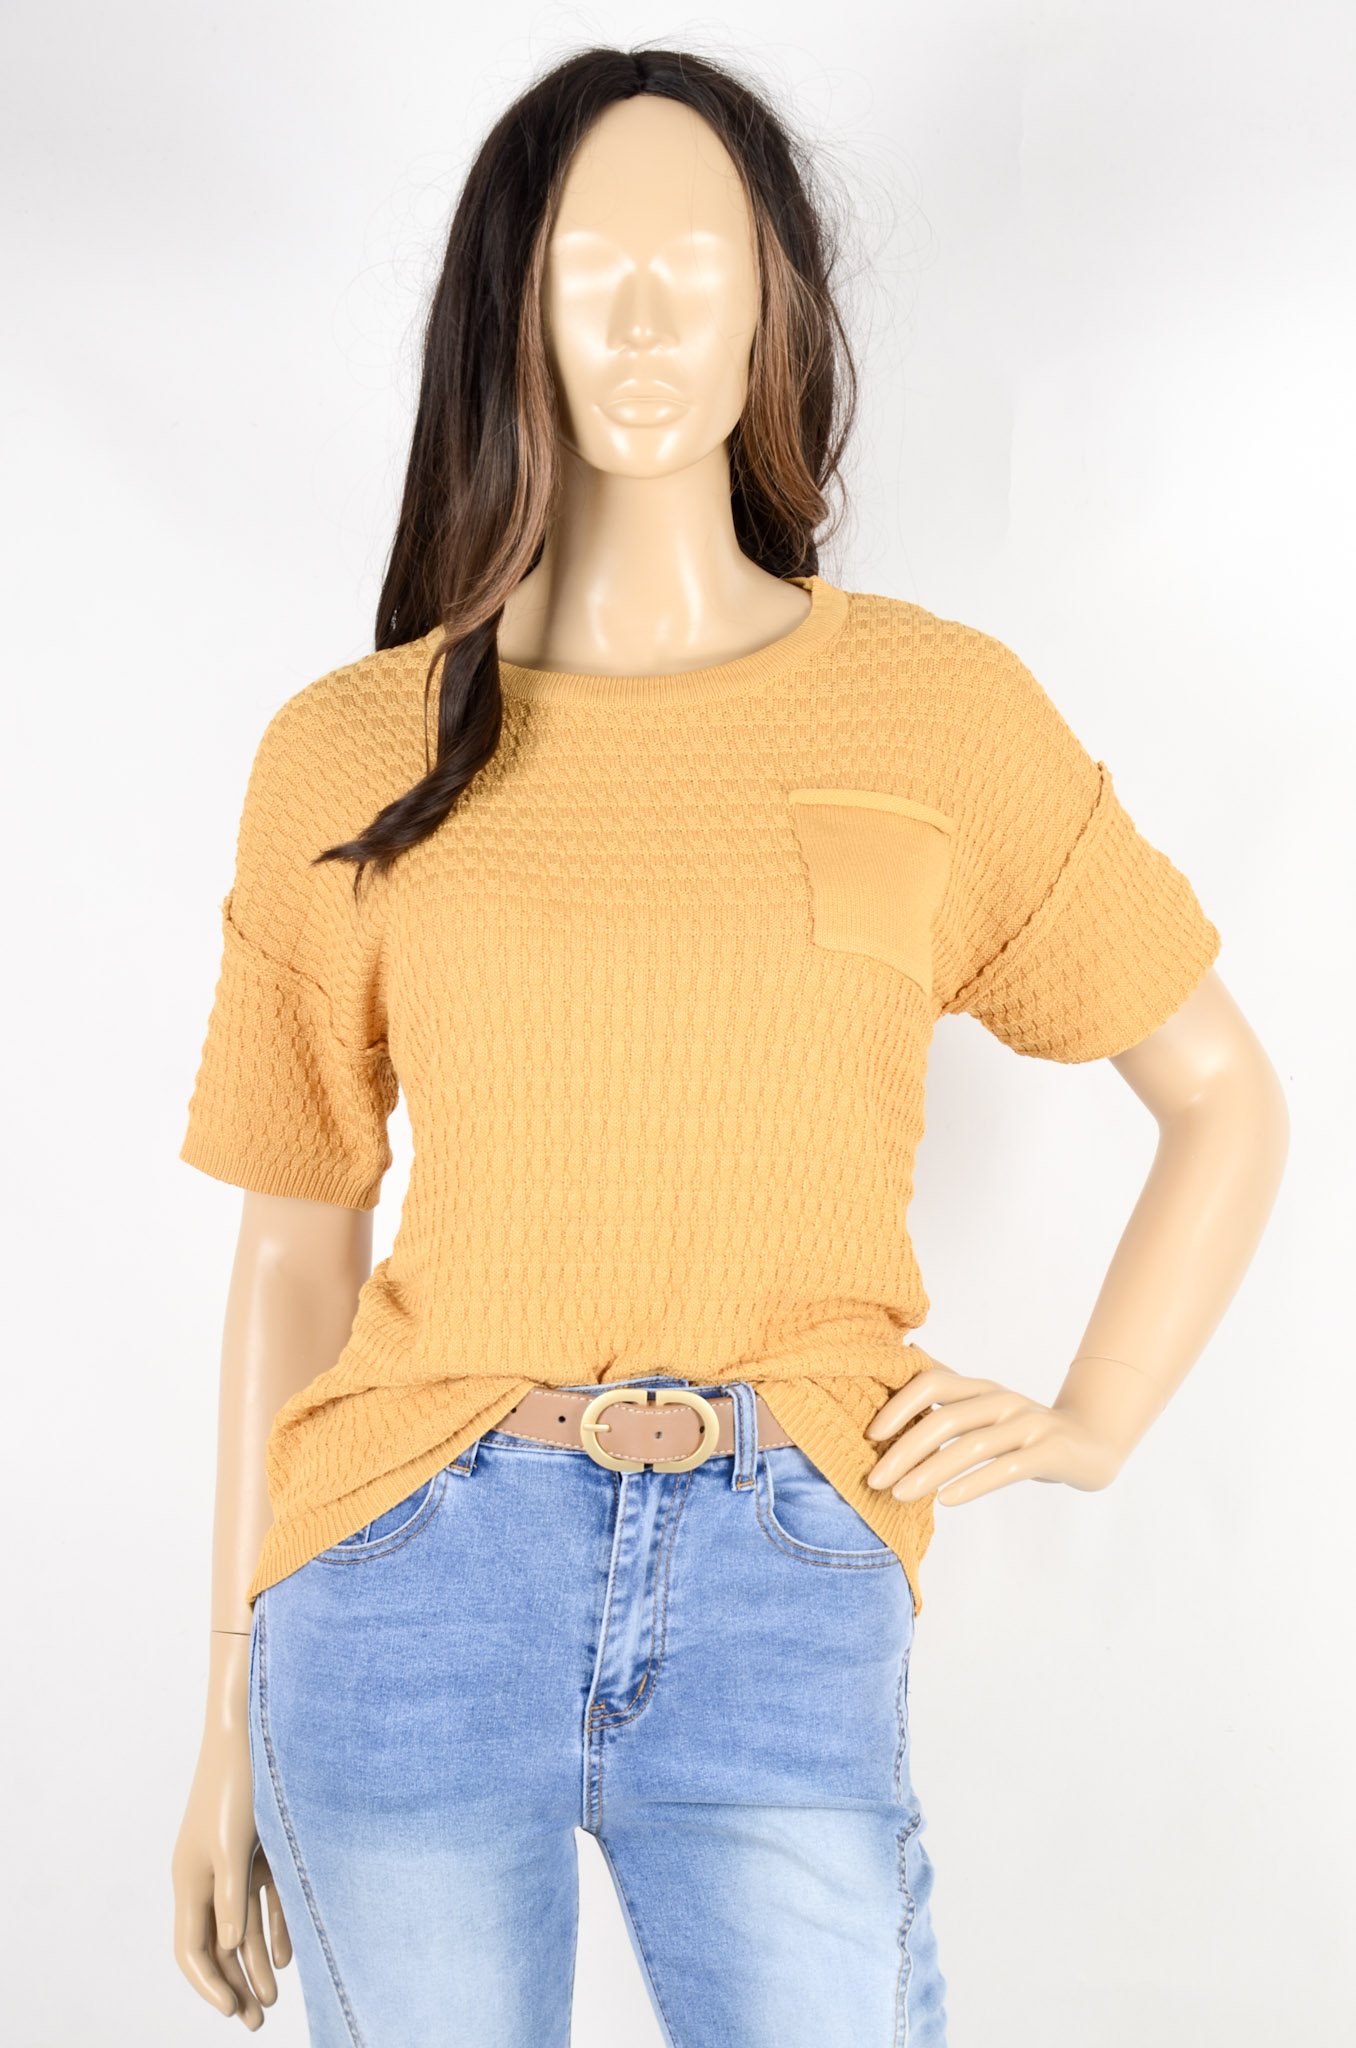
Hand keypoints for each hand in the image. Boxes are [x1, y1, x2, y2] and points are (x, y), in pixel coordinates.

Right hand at [172, 1633, 292, 2026]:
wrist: (255, 1726)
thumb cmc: (238, 1782)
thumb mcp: (234, 1844)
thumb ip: (230, 1898)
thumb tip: (227, 1948)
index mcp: (190, 1877)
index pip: (190, 1948)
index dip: (209, 1985)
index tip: (232, 2012)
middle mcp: (205, 1874)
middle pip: (214, 1945)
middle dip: (232, 1984)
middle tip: (255, 2022)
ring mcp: (231, 1861)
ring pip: (239, 1926)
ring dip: (255, 1962)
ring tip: (273, 2000)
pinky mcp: (256, 1847)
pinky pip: (261, 1899)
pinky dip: (272, 1927)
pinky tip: (287, 1954)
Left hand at [865, 1363, 1125, 1505]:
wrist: (1092, 1443)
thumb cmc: (1024, 1430)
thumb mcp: (985, 1408)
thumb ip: (948, 1391)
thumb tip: (905, 1358)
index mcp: (981, 1388)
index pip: (932, 1381)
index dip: (898, 1405)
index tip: (869, 1436)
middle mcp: (1001, 1400)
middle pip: (944, 1417)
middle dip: (903, 1450)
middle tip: (873, 1479)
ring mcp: (1027, 1424)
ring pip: (970, 1446)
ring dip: (929, 1472)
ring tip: (899, 1495)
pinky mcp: (1049, 1451)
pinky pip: (1005, 1468)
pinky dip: (972, 1484)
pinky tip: (946, 1500)